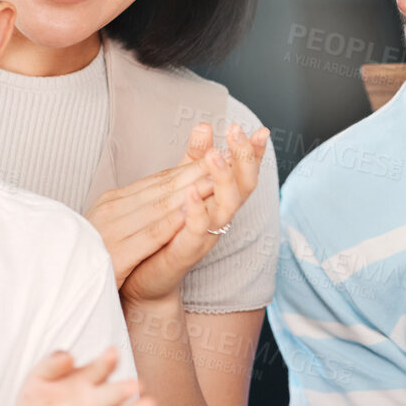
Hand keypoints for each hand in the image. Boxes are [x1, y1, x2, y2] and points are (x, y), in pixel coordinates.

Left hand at [12, 349, 157, 405]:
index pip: (99, 369)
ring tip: (149, 405)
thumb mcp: (38, 379)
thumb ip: (52, 364)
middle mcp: (94, 402)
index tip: (113, 353)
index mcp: (85, 381)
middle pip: (113, 394)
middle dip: (124, 389)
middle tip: (136, 384)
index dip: (106, 362)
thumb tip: (69, 356)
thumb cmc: (36, 404)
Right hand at [84, 122, 217, 285]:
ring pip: (159, 207)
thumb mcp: (117, 228)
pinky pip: (148, 236)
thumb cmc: (95, 260)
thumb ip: (142, 208)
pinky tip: (190, 214)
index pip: (158, 181)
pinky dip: (171, 224)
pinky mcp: (114, 256)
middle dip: (197, 172)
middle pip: (163, 188)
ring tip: (218, 179)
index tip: (218, 155)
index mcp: (113, 202)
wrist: (63, 289)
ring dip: (190, 192)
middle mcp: (111, 211)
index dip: (190, 167)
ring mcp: (110, 231)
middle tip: (228, 157)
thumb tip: (168, 193)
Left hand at [120, 122, 269, 305]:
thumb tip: (206, 125)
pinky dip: (196, 213)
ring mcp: (204, 237)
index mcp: (217, 202)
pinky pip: (196, 232)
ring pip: (225, 207)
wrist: (145, 280)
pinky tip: (191, 194)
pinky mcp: (184, 253)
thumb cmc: (164, 235)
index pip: (242, 173)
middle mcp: (217, 219)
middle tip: (238, 132)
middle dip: (243, 159)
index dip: (253, 154)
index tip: (260, 131)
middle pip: (243, 187)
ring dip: (222, 179)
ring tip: (216, 155)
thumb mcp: (180, 189)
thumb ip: (193, 160)